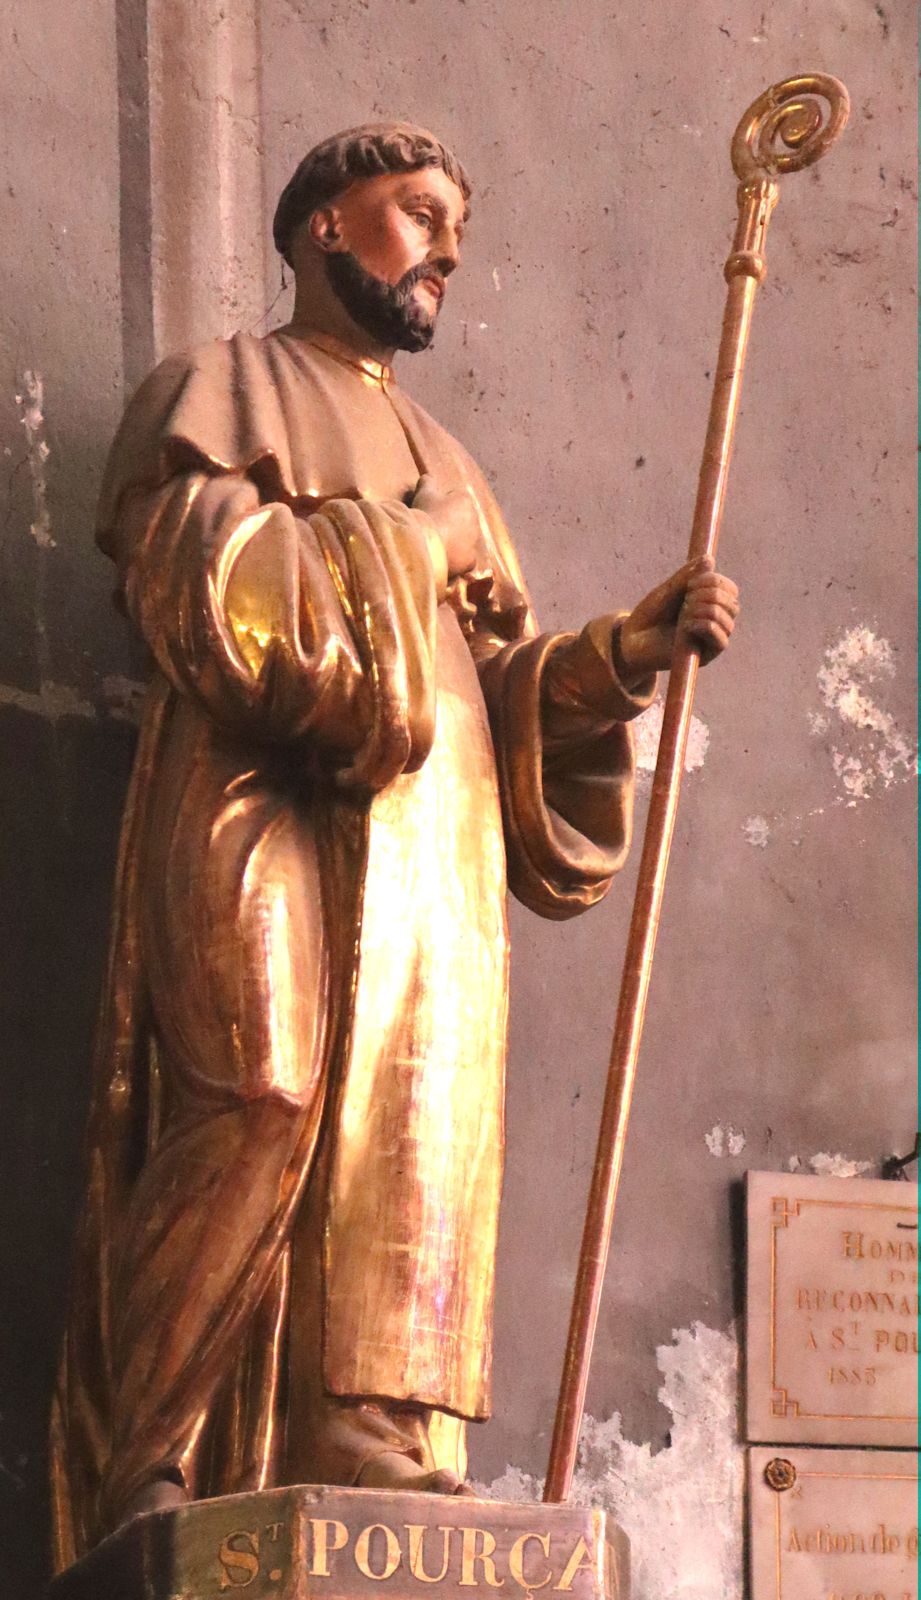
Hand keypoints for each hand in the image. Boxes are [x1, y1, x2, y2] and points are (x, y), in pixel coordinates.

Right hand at [412, 473, 479, 578]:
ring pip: (464, 541)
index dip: (440, 505)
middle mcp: (475, 519)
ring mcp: (474, 542)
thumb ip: (427, 483)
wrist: (425, 544)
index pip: (454, 500)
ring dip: (454, 542)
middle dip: (450, 524)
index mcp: (465, 500)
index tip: (429, 512)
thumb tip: (427, 477)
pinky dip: (457, 561)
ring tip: (436, 545)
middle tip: (432, 530)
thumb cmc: (425, 515)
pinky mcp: (470, 560)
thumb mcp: (423, 494)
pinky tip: (444, 560)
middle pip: (461, 521)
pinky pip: (465, 560)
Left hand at [618, 556, 739, 681]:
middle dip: (711, 595)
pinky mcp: (705, 656)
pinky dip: (705, 627)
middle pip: (733, 604)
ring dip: (705, 610)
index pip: (730, 590)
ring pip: (728, 622)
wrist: (632, 640)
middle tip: (687, 597)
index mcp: (709, 603)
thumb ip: (687, 576)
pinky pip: (722, 642)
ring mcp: (711, 640)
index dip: (717, 581)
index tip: (692, 581)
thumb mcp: (668, 590)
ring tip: (684, 612)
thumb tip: (710, 560)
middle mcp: (715, 621)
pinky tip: (686, 625)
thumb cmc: (650, 614)